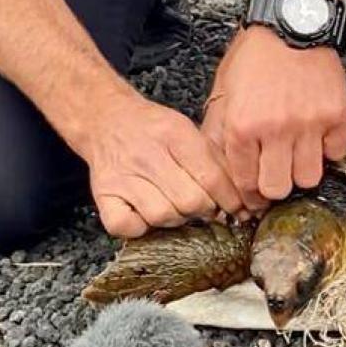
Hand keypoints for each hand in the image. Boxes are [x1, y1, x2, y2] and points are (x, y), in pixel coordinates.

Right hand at [74, 91, 244, 237]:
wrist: (107, 119)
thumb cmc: (153, 128)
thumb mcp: (187, 130)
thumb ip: (214, 160)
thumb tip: (242, 197)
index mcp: (173, 133)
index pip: (211, 177)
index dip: (230, 200)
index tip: (239, 210)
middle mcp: (146, 154)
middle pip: (190, 200)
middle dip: (205, 209)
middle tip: (204, 206)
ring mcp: (122, 176)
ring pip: (162, 216)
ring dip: (175, 218)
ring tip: (175, 206)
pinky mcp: (103, 194)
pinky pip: (126, 226)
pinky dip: (140, 228)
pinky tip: (146, 215)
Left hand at [202, 26, 345, 208]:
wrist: (290, 21)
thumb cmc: (254, 54)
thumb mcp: (223, 91)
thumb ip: (218, 131)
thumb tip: (220, 169)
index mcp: (242, 125)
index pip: (246, 183)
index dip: (249, 194)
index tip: (253, 194)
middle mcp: (276, 129)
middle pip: (278, 189)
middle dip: (274, 186)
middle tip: (274, 173)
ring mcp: (309, 123)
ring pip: (309, 177)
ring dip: (302, 170)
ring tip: (296, 153)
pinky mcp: (336, 115)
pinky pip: (336, 153)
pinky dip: (328, 149)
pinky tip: (316, 135)